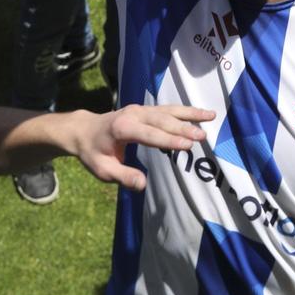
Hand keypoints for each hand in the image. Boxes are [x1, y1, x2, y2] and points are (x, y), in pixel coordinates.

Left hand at [70, 104, 213, 190]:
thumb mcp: (102, 170)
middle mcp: (133, 114)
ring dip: (190, 114)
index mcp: (122, 129)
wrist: (84, 130)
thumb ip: (123, 176)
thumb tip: (143, 185)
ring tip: (211, 116)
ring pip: (169, 111)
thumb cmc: (93, 153)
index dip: (169, 140)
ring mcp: (140, 109)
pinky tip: (201, 113)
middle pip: (162, 120)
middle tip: (203, 136)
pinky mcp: (145, 109)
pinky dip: (185, 111)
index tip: (188, 145)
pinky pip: (168, 109)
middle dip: (183, 128)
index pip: (149, 135)